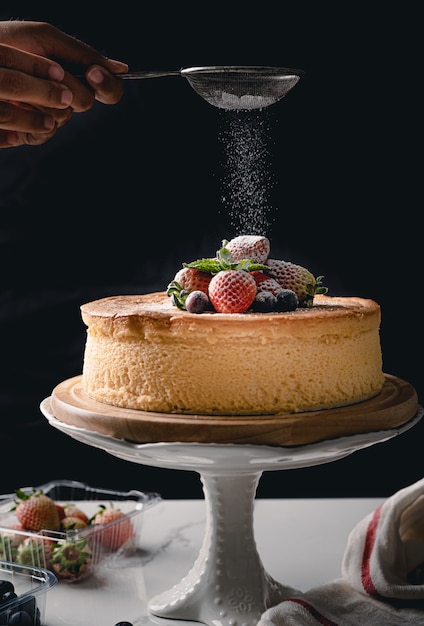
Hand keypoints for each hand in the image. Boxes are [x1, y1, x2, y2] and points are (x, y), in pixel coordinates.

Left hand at [0, 20, 128, 146]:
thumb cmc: (9, 44)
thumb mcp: (46, 39)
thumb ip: (83, 53)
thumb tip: (122, 68)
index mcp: (76, 76)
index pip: (108, 89)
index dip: (107, 84)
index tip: (92, 73)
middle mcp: (67, 98)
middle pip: (87, 102)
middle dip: (69, 86)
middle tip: (47, 74)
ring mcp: (51, 116)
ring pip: (66, 116)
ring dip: (44, 97)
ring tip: (22, 84)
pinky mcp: (34, 133)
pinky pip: (47, 132)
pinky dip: (34, 116)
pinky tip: (18, 104)